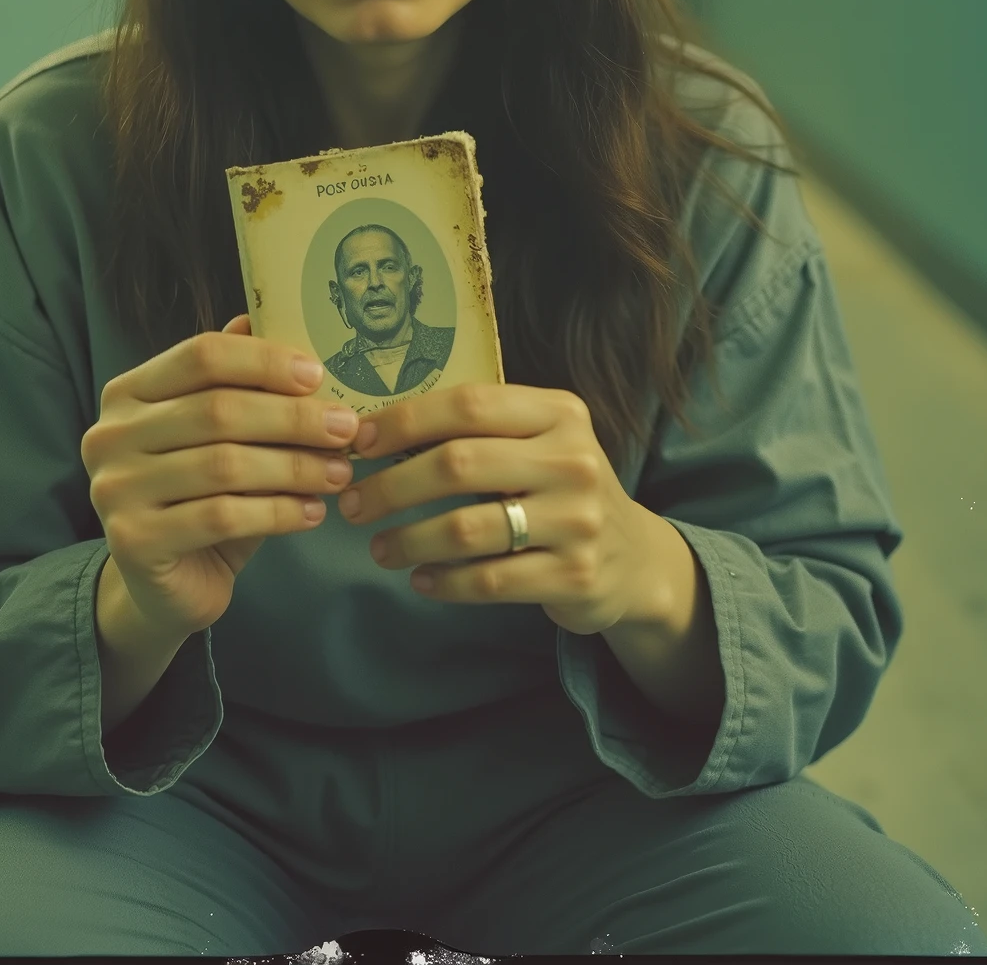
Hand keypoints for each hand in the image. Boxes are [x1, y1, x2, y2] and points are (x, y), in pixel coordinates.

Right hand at [82, 314, 360, 641]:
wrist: (165, 587)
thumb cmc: (200, 497)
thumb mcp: (217, 435)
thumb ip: (233, 383)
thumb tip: (260, 318)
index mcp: (128, 392)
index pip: (201, 355)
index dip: (263, 361)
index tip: (317, 374)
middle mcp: (110, 435)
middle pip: (217, 410)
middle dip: (292, 418)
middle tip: (347, 428)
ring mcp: (115, 490)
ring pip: (224, 465)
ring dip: (294, 467)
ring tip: (340, 473)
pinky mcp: (133, 541)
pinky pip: (222, 516)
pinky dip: (277, 512)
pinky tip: (312, 513)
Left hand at [337, 380, 669, 635]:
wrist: (633, 558)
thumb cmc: (559, 487)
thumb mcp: (538, 441)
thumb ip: (479, 429)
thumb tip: (375, 432)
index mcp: (559, 412)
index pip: (469, 404)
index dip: (405, 421)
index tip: (359, 443)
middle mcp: (572, 461)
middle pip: (459, 464)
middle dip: (392, 486)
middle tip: (353, 503)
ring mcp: (577, 521)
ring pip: (466, 529)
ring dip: (408, 539)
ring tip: (379, 548)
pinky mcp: (574, 575)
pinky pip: (488, 581)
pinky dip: (442, 581)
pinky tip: (420, 578)